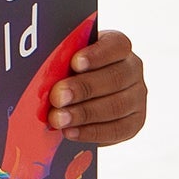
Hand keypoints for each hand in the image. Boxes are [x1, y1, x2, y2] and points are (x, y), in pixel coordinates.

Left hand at [46, 29, 147, 145]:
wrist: (82, 95)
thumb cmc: (69, 69)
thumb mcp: (67, 58)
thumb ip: (61, 59)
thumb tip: (40, 66)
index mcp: (118, 47)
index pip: (116, 45)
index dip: (97, 54)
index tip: (74, 63)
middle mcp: (132, 70)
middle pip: (115, 78)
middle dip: (83, 89)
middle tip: (57, 97)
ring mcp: (137, 97)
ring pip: (116, 106)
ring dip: (84, 114)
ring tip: (58, 119)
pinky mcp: (135, 122)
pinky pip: (117, 130)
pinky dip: (92, 132)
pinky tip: (70, 132)